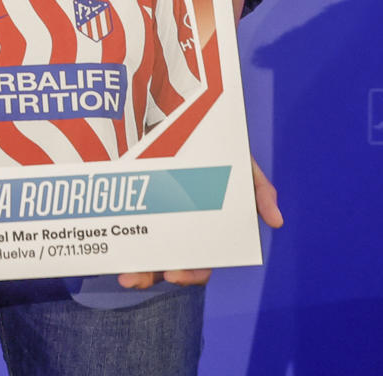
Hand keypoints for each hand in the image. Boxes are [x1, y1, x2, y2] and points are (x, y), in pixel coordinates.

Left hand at [115, 158, 282, 290]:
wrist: (169, 104)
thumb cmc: (211, 142)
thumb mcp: (238, 162)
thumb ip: (257, 188)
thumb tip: (277, 221)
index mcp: (202, 226)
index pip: (199, 262)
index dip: (190, 274)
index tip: (175, 274)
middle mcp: (176, 226)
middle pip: (165, 263)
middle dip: (151, 276)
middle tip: (135, 278)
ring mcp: (150, 213)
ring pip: (141, 252)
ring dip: (133, 269)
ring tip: (123, 273)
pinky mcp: (126, 198)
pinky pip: (118, 225)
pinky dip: (114, 240)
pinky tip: (106, 248)